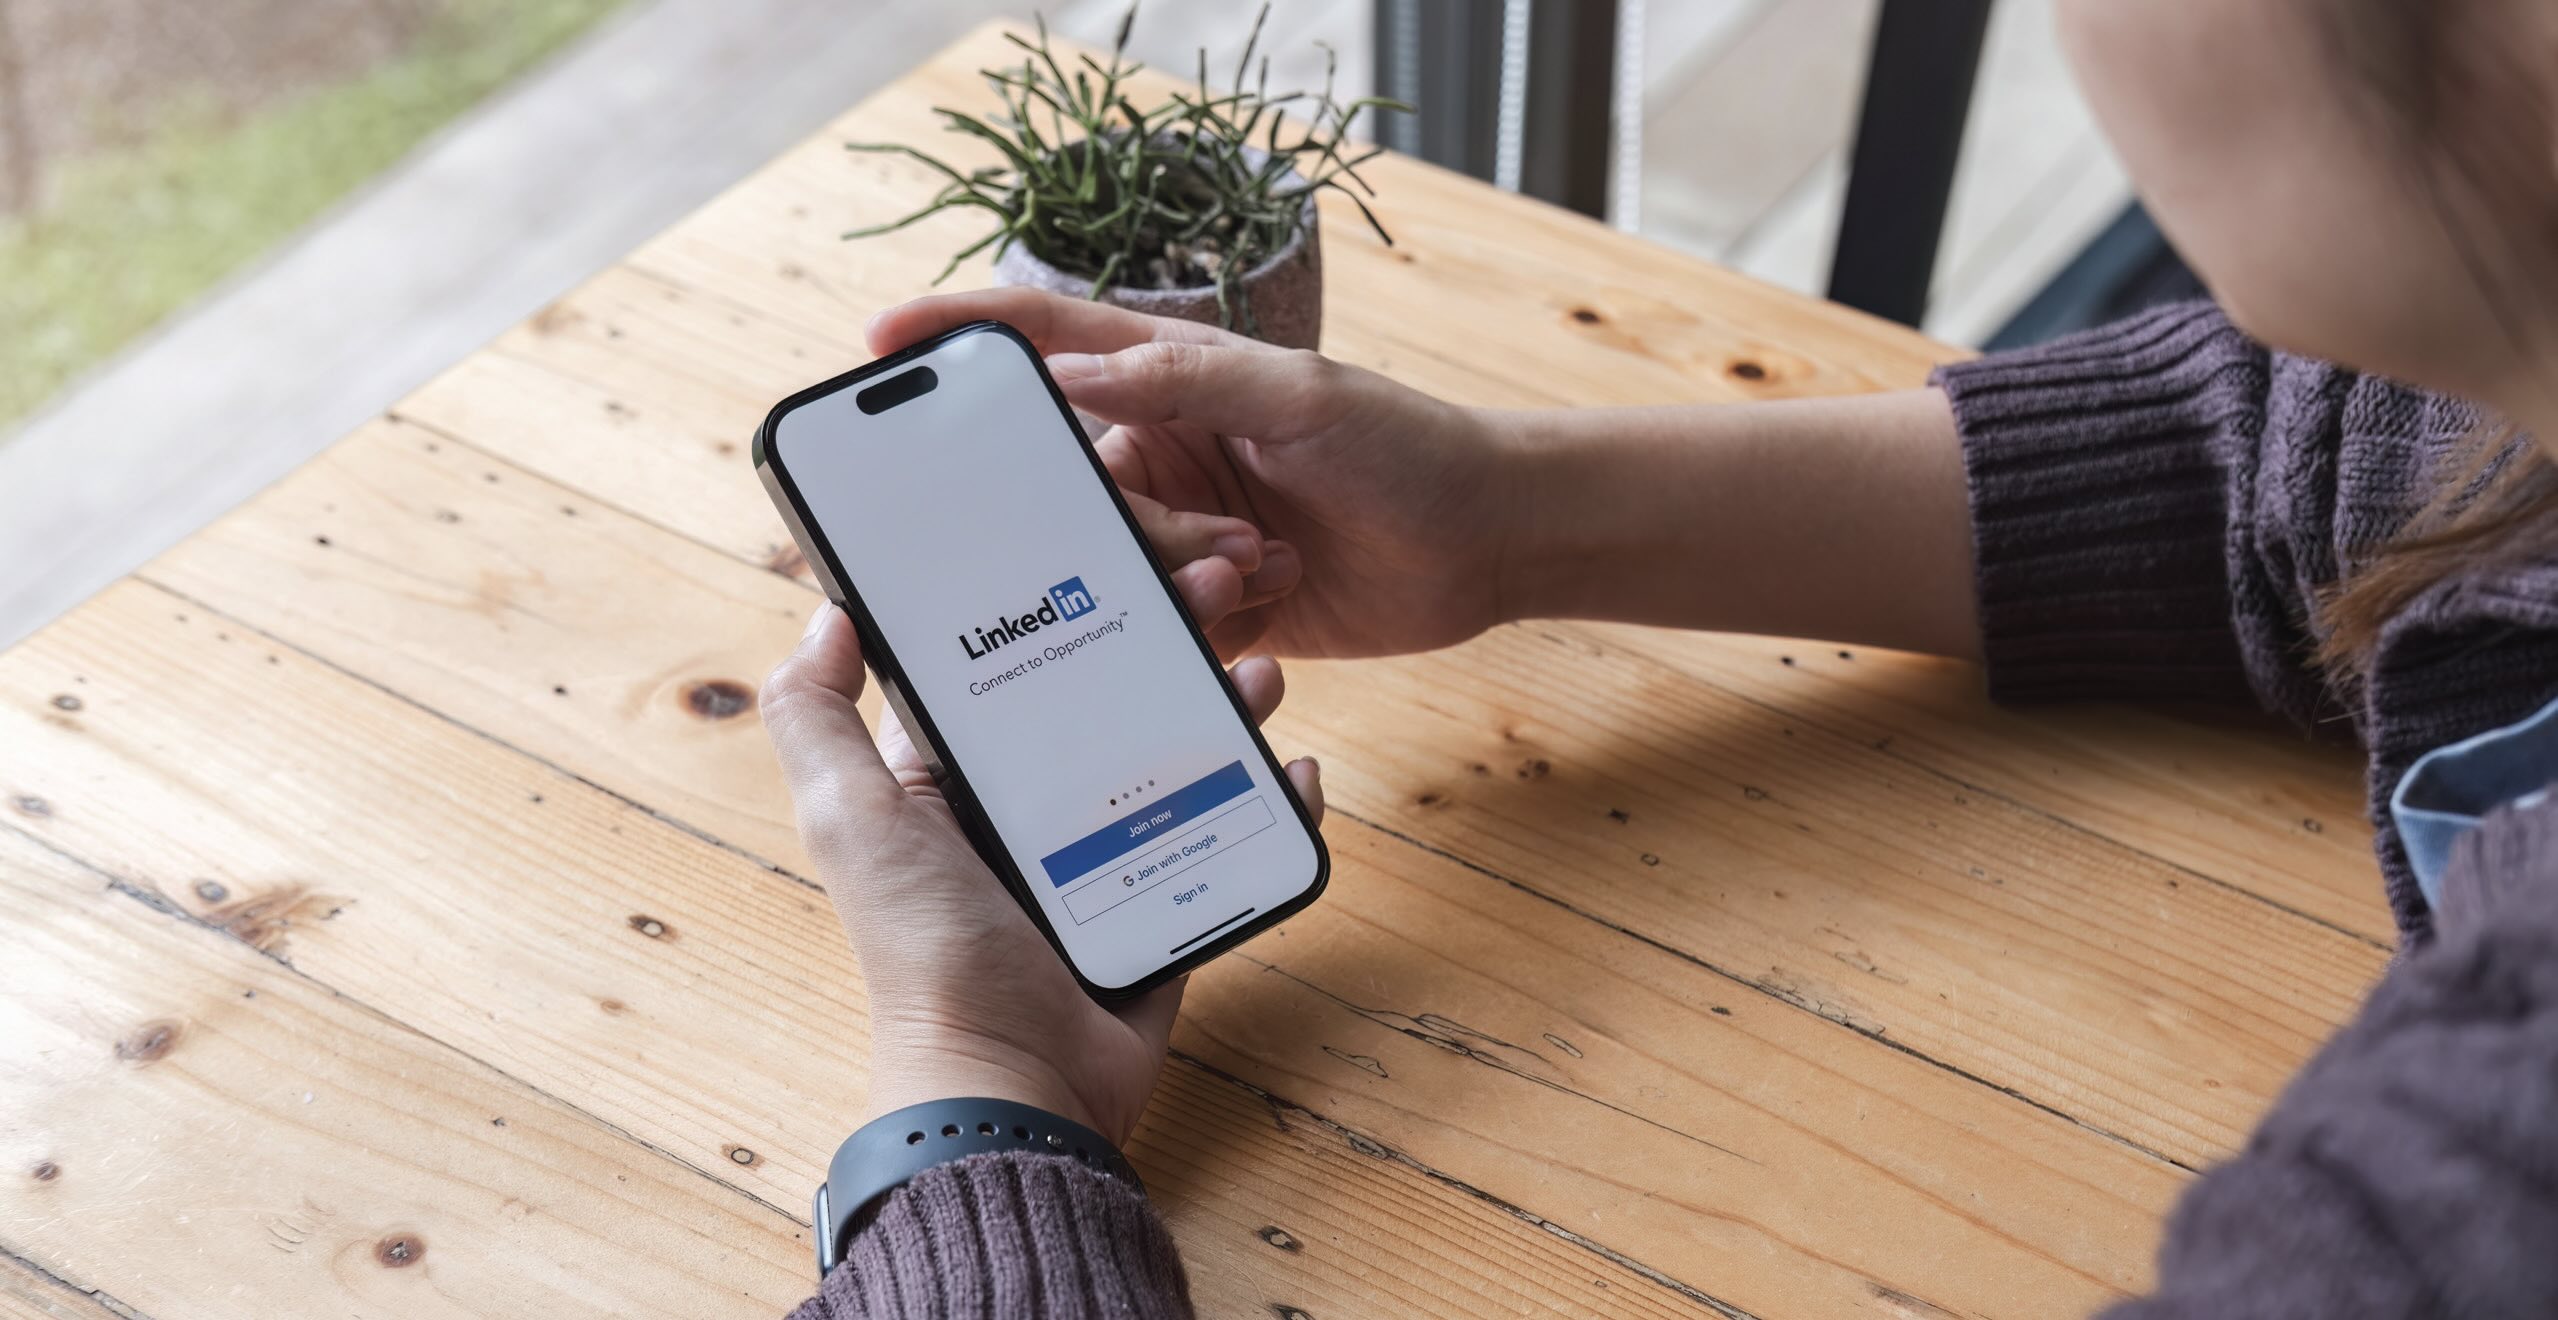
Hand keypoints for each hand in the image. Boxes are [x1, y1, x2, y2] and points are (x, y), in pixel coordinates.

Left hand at [761, 562, 1322, 1145]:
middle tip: (1216, 594)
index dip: (1063, 600)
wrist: (1020, 1082)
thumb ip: (819, 721)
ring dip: (1229, 704)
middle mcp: (1034, 806)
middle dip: (1168, 637)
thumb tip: (828, 615)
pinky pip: (1231, 834)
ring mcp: (1108, 854)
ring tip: (1262, 674)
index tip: (1115, 545)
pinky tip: (1296, 768)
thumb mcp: (852, 823)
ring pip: (1182, 751)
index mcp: (957, 779)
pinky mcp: (1169, 900)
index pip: (1017, 663)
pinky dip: (1272, 799)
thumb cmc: (927, 955)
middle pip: (1113, 695)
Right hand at [867, 288, 1515, 659]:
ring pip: (1109, 569)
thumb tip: (1069, 377)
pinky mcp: (1213, 604)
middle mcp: (1162, 452)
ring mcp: (1182, 532)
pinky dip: (1205, 625)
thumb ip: (1185, 381)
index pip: (1043, 347)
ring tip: (1264, 563)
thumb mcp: (1302, 397)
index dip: (958, 339)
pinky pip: (1159, 627)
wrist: (1488, 543)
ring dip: (1180, 577)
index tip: (879, 348)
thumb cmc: (1409, 446)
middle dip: (1119, 523)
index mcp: (1171, 377)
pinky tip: (1271, 605)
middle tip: (1207, 537)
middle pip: (1066, 487)